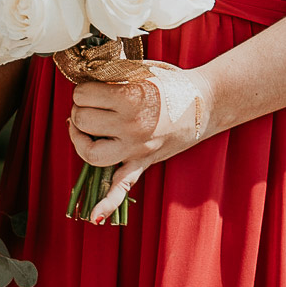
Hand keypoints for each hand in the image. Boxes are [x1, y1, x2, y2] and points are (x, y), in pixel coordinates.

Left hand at [69, 66, 210, 223]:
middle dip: (79, 108)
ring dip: (80, 140)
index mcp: (131, 99)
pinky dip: (107, 204)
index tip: (90, 86)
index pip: (84, 95)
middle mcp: (132, 127)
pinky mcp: (144, 163)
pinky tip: (95, 217)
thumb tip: (82, 76)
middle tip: (88, 102)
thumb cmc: (171, 82)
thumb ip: (112, 74)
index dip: (82, 89)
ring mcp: (137, 149)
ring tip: (81, 129)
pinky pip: (123, 188)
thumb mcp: (140, 70)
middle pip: (83, 121)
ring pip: (91, 153)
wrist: (206, 102)